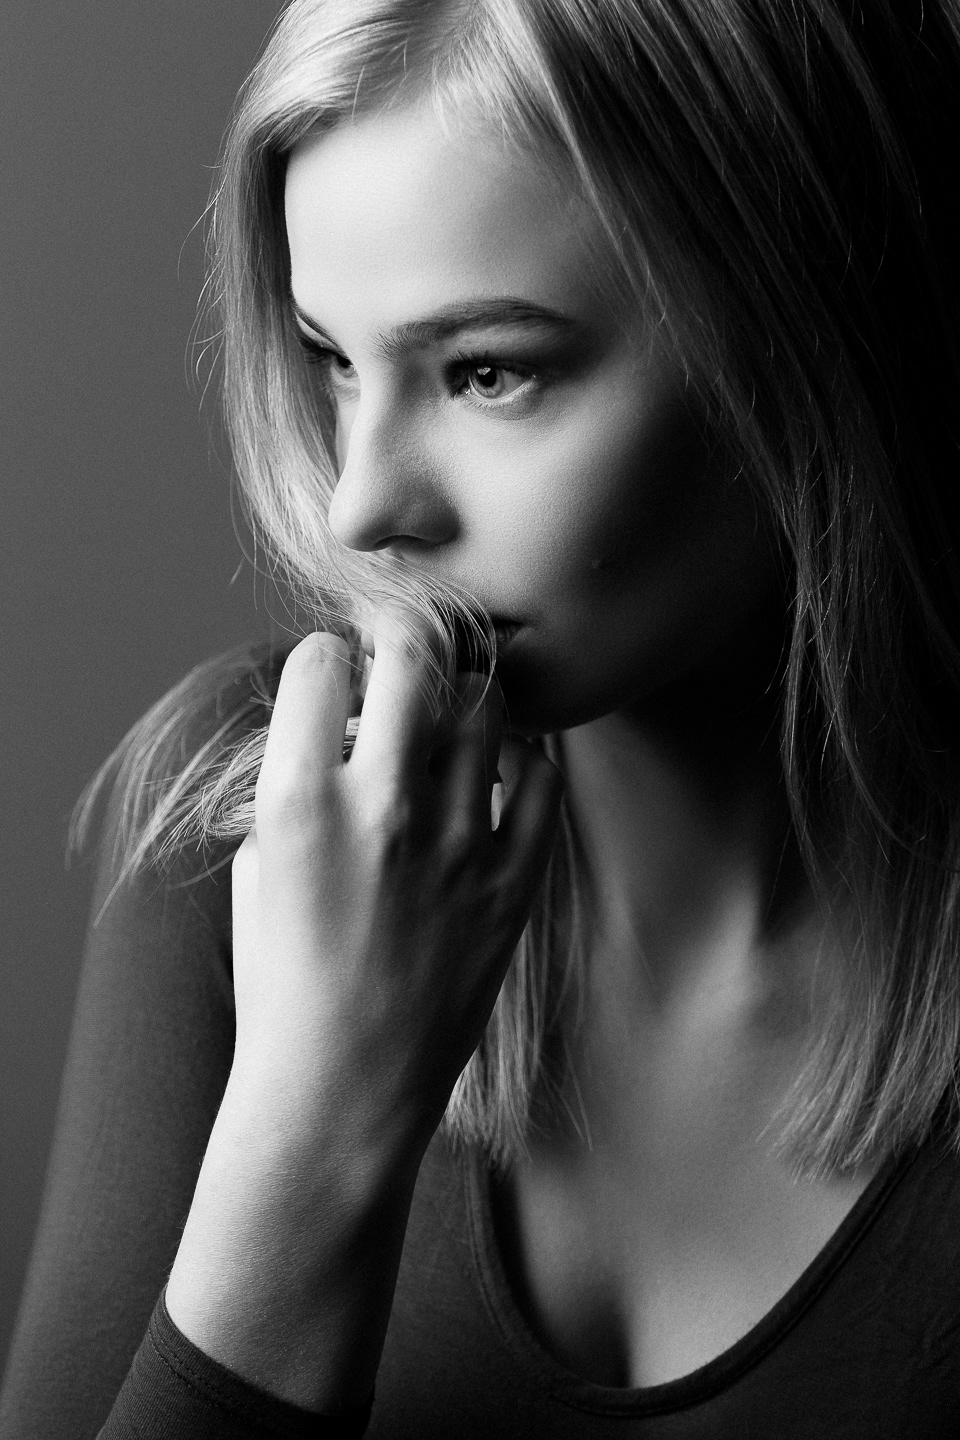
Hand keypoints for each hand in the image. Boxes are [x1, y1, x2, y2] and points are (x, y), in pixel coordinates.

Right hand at [166, 622, 560, 1408]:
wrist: (339, 1091)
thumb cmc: (283, 985)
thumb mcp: (259, 870)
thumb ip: (295, 785)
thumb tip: (336, 727)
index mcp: (298, 800)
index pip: (320, 662)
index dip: (325, 660)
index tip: (336, 677)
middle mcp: (380, 805)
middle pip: (412, 659)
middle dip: (405, 641)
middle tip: (408, 658)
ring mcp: (455, 841)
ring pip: (486, 708)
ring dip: (466, 699)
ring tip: (455, 721)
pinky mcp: (511, 880)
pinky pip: (540, 780)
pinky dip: (524, 759)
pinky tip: (502, 771)